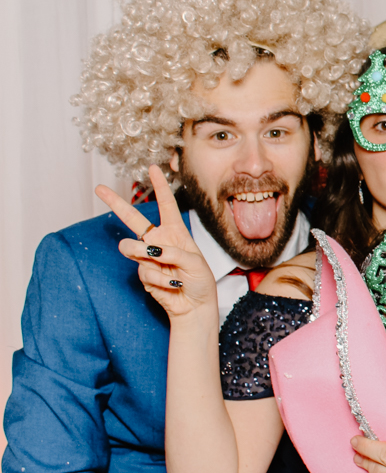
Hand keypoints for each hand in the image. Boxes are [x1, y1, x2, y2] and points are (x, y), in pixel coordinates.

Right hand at [95, 164, 216, 317]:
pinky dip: (159, 279)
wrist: (194, 305)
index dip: (160, 186)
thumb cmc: (201, 281)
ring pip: (129, 247)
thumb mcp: (195, 263)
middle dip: (115, 203)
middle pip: (133, 218)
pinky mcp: (143, 273)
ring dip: (142, 254)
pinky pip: (142, 271)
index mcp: (175, 232)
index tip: (152, 167)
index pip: (166, 205)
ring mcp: (148, 257)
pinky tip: (171, 284)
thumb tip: (150, 252)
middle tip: (98, 188)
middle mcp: (159, 241)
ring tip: (159, 263)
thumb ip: (173, 254)